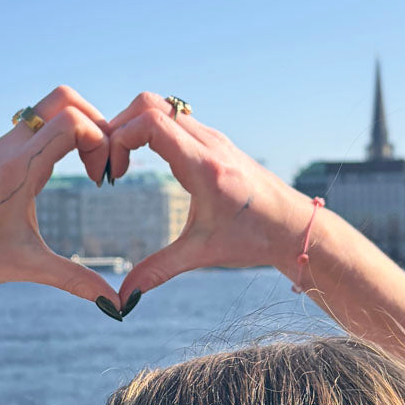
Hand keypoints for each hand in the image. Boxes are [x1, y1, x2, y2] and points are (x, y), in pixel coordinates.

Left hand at [0, 85, 119, 304]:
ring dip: (79, 128)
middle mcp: (10, 148)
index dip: (101, 142)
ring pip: (49, 108)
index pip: (72, 121)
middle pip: (63, 99)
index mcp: (18, 169)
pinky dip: (62, 135)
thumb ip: (74, 280)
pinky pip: (38, 125)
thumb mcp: (26, 267)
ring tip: (91, 169)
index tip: (105, 179)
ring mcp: (2, 147)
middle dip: (96, 122)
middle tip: (105, 163)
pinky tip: (67, 171)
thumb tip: (116, 305)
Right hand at [104, 93, 316, 301]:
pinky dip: (150, 131)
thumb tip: (123, 299)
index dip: (119, 139)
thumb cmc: (254, 238)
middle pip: (149, 104)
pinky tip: (144, 162)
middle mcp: (209, 143)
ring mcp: (212, 138)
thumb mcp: (202, 254)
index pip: (151, 123)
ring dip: (133, 127)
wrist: (295, 227)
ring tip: (121, 164)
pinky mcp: (214, 141)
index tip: (112, 174)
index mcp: (204, 166)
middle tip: (108, 164)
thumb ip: (159, 271)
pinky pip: (174, 119)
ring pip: (161, 107)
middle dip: (118, 127)